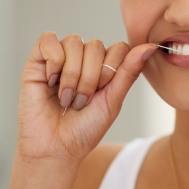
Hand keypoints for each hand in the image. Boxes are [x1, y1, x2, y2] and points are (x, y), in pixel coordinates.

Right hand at [16, 32, 156, 162]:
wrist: (55, 148)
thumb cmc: (85, 128)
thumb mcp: (113, 100)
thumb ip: (129, 71)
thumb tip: (151, 46)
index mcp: (105, 65)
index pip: (119, 47)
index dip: (111, 70)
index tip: (102, 93)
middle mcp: (84, 57)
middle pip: (96, 45)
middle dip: (90, 77)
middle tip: (80, 102)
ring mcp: (61, 56)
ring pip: (74, 42)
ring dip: (72, 75)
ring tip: (66, 98)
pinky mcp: (38, 59)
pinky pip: (48, 40)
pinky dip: (53, 61)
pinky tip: (51, 82)